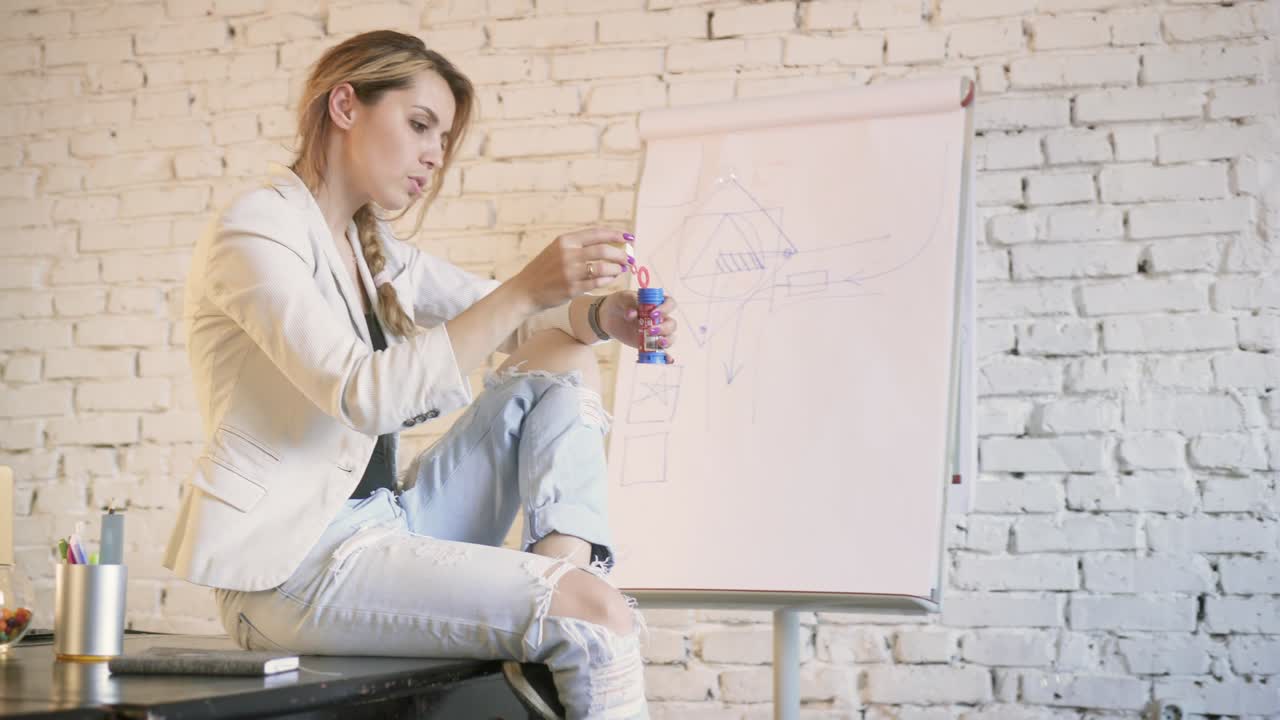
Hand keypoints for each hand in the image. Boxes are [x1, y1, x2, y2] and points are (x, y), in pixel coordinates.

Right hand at [512, 227, 630, 311]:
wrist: (526, 290)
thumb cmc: (544, 269)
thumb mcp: (557, 249)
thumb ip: (578, 245)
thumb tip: (607, 243)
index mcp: (565, 240)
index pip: (596, 233)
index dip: (616, 235)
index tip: (629, 238)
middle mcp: (568, 254)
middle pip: (603, 250)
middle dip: (620, 254)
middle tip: (629, 258)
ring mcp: (570, 272)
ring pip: (602, 267)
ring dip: (616, 268)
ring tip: (621, 269)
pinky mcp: (572, 288)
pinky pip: (597, 282)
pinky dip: (608, 279)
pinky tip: (611, 278)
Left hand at [601, 291, 678, 363]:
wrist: (609, 316)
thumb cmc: (620, 303)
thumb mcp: (623, 299)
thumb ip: (629, 304)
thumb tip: (632, 314)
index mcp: (657, 303)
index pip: (670, 304)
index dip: (665, 309)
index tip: (652, 314)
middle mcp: (660, 318)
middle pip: (672, 324)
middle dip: (664, 328)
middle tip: (650, 330)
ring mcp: (656, 332)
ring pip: (669, 337)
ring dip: (667, 341)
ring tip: (658, 343)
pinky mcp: (649, 344)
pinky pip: (661, 351)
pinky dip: (666, 357)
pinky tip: (667, 360)